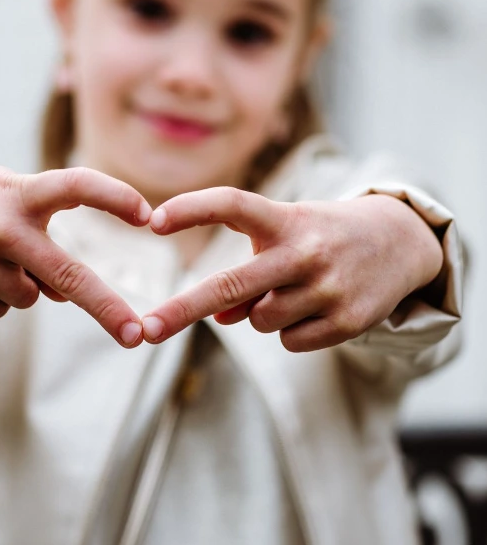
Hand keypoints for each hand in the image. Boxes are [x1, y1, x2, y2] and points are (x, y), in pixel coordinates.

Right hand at [0, 155, 150, 346]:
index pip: (75, 186)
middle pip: (66, 274)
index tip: (149, 215)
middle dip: (106, 308)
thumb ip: (42, 239)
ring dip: (23, 284)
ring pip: (30, 297)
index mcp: (19, 192)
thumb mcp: (8, 197)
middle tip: (137, 336)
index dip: (113, 197)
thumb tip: (64, 296)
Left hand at [141, 188, 442, 350]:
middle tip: (145, 330)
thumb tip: (221, 319)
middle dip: (182, 310)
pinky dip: (291, 332)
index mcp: (284, 219)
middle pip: (231, 284)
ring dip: (261, 314)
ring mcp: (327, 287)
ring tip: (294, 290)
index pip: (232, 203)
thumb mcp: (285, 238)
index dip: (192, 209)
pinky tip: (316, 307)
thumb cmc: (321, 237)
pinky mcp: (348, 320)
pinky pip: (289, 341)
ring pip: (258, 321)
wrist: (400, 242)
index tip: (153, 220)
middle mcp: (304, 250)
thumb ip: (249, 273)